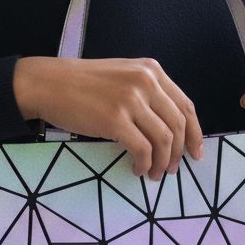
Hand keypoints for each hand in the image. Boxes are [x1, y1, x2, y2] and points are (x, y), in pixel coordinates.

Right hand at [13, 56, 203, 179]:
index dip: (195, 133)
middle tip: (173, 169)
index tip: (196, 153)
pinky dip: (145, 164)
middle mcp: (146, 82)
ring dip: (162, 163)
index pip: (185, 105)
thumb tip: (171, 127)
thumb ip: (148, 92)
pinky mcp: (115, 120)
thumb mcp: (124, 75)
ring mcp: (131, 100)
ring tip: (154, 173)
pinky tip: (137, 169)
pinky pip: (143, 149)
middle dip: (180, 153)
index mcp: (151, 70)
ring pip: (164, 140)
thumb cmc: (83, 83)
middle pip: (179, 125)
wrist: (49, 83)